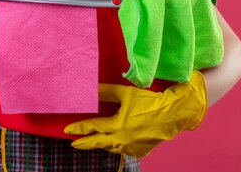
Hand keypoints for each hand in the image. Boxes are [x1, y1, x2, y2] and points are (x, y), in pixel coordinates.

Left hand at [64, 71, 207, 157]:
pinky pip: (123, 150)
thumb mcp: (125, 93)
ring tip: (94, 141)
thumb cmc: (149, 101)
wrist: (172, 114)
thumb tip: (91, 89)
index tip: (68, 130)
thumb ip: (106, 92)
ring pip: (111, 148)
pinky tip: (114, 142)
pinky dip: (116, 146)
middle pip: (98, 143)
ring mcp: (131, 148)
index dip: (79, 128)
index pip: (93, 128)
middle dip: (85, 143)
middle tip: (74, 143)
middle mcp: (122, 140)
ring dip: (101, 144)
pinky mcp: (140, 151)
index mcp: (118, 125)